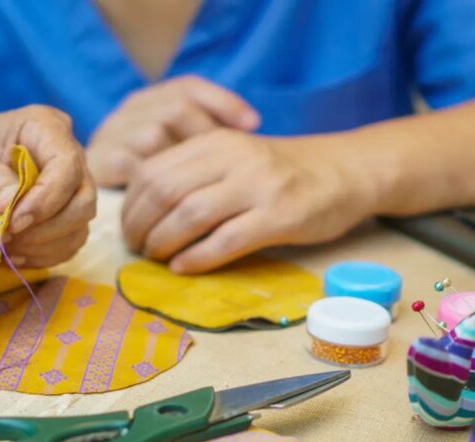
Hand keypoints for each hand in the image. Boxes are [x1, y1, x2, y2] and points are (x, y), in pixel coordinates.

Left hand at [0, 105, 95, 267]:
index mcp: (45, 128)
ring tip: (5, 244)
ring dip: (43, 245)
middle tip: (7, 235)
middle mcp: (66, 158)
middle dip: (48, 226)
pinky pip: (68, 247)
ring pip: (79, 227)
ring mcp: (68, 192)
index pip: (68, 164)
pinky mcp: (62, 221)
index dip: (47, 197)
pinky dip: (41, 256)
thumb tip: (11, 203)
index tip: (14, 220)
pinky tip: (11, 252)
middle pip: (84, 200)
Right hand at [87, 75, 258, 187]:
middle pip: (176, 107)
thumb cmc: (147, 182)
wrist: (79, 196)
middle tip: (226, 165)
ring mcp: (111, 133)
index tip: (253, 126)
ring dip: (180, 163)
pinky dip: (159, 186)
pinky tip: (176, 205)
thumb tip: (253, 125)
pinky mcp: (100, 162)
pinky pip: (135, 168)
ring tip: (202, 186)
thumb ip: (203, 137)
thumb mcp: (175, 151)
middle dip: (204, 134)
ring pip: (155, 135)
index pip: (189, 87)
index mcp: (149, 101)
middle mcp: (128, 110)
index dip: (223, 102)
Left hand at [121, 129, 376, 273]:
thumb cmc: (281, 171)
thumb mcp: (235, 157)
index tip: (128, 228)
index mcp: (215, 142)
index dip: (131, 205)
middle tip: (137, 249)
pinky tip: (184, 267)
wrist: (346, 170)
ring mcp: (258, 186)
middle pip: (165, 193)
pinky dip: (197, 258)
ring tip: (157, 259)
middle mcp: (234, 159)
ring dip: (164, 243)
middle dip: (141, 226)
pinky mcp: (280, 216)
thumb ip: (195, 173)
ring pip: (190, 216)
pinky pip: (226, 240)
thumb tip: (142, 211)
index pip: (153, 171)